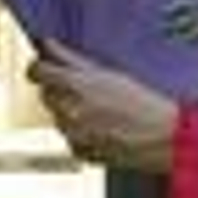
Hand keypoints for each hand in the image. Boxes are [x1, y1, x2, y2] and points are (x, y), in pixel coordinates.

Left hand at [28, 42, 177, 174]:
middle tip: (86, 90)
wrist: (162, 137)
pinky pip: (71, 137)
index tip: (45, 68)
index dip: (40, 68)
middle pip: (46, 94)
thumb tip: (48, 45)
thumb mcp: (107, 73)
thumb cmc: (142, 103)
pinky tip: (104, 128)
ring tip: (101, 111)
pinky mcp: (79, 152)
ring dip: (71, 112)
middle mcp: (66, 110)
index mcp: (72, 85)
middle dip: (59, 90)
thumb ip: (71, 59)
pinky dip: (81, 133)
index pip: (35, 72)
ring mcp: (71, 134)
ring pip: (58, 117)